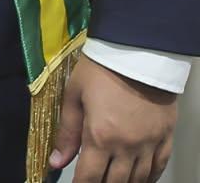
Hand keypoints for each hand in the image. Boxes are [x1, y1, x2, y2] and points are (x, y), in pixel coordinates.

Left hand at [50, 54, 176, 181]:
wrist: (137, 51)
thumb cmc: (100, 69)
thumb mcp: (74, 95)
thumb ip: (66, 131)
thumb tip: (56, 162)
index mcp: (100, 137)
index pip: (89, 178)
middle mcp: (126, 147)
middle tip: (93, 181)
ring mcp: (149, 144)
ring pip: (137, 179)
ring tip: (113, 180)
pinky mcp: (165, 138)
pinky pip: (159, 168)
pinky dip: (149, 178)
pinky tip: (139, 178)